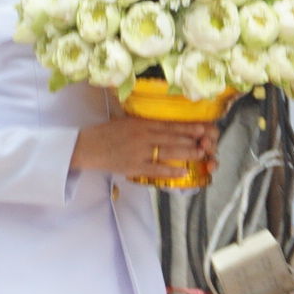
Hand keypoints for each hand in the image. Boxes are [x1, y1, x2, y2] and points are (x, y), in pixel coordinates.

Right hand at [70, 114, 219, 179]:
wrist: (86, 147)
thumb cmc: (104, 133)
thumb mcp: (124, 122)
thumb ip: (142, 123)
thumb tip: (159, 124)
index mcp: (140, 123)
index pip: (169, 125)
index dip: (187, 127)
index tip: (202, 127)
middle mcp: (143, 136)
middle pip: (173, 138)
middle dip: (192, 140)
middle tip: (207, 142)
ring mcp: (140, 152)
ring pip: (169, 152)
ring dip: (187, 153)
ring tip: (200, 154)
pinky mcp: (134, 166)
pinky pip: (158, 169)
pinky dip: (172, 170)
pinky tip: (184, 171)